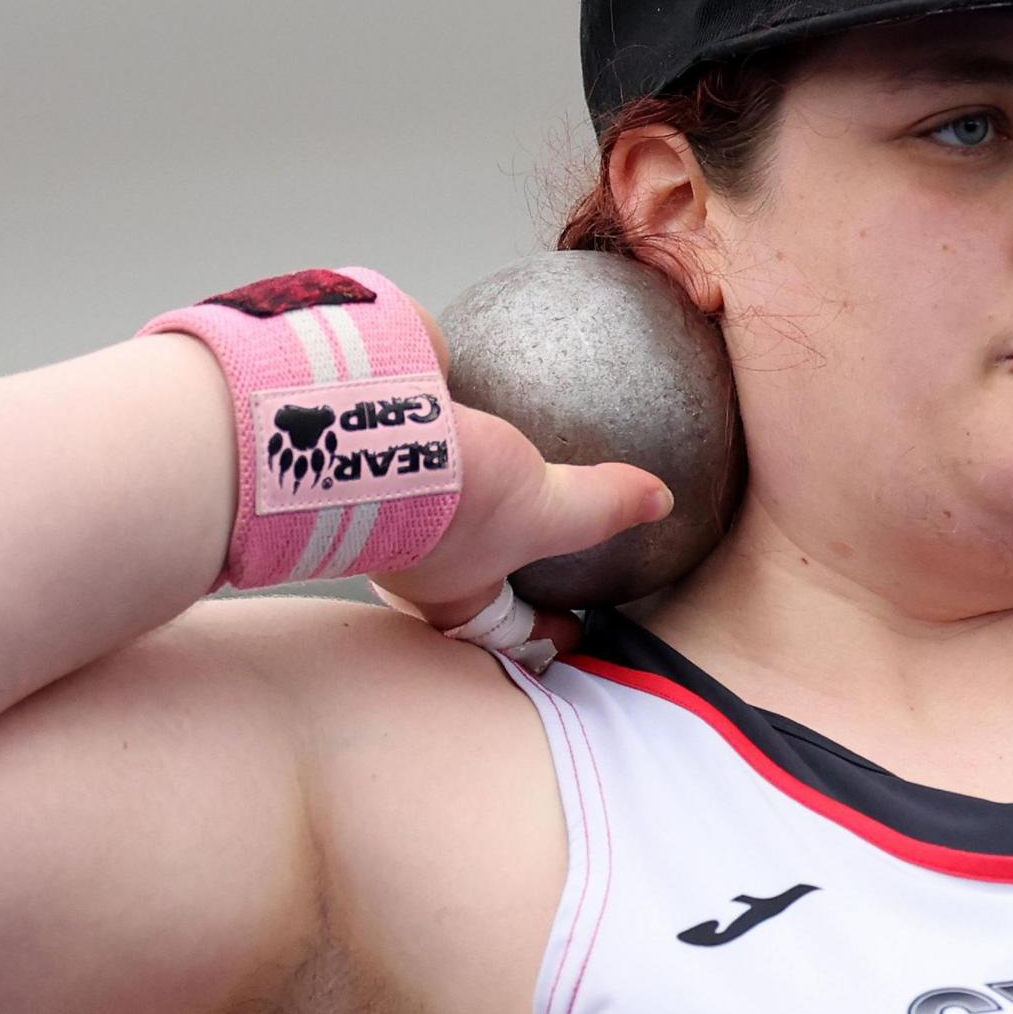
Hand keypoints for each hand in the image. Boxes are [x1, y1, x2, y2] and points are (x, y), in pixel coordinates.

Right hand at [370, 402, 670, 654]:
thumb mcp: (546, 512)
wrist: (354, 425)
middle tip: (535, 544)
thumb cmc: (449, 500)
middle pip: (456, 568)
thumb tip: (658, 502)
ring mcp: (382, 486)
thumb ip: (599, 507)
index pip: (496, 630)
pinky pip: (416, 419)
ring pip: (432, 495)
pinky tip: (475, 379)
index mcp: (444, 590)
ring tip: (507, 455)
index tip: (572, 628)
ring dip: (466, 484)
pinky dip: (442, 409)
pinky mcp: (370, 423)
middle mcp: (407, 547)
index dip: (537, 634)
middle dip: (493, 565)